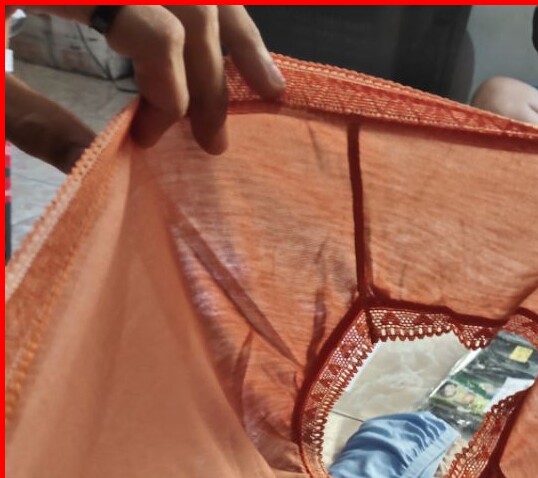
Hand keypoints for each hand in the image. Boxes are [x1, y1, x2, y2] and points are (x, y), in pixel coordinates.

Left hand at [5, 6, 284, 168]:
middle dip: (213, 78)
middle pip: (191, 4)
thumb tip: (96, 161)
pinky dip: (210, 6)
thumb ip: (25, 113)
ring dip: (236, 34)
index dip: (170, 96)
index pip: (157, 36)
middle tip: (216, 140)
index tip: (152, 143)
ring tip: (270, 88)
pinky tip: (235, 35)